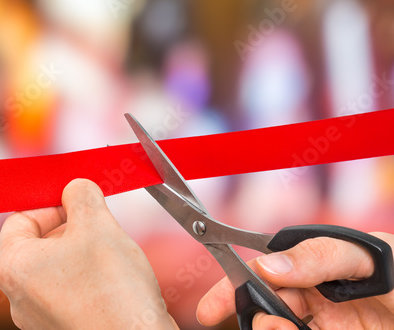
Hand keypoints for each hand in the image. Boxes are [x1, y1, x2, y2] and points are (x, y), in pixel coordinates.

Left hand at [0, 179, 177, 329]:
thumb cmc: (113, 292)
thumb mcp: (97, 225)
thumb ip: (81, 195)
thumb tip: (76, 188)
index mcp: (13, 267)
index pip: (20, 218)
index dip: (51, 203)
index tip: (77, 202)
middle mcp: (20, 295)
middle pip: (41, 241)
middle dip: (72, 226)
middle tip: (99, 224)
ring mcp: (41, 314)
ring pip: (59, 264)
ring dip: (84, 250)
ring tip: (110, 253)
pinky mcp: (64, 324)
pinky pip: (71, 287)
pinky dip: (90, 274)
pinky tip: (114, 277)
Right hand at [196, 232, 393, 328]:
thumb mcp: (369, 255)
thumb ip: (318, 255)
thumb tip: (267, 264)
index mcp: (312, 276)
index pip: (260, 281)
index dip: (230, 293)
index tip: (208, 311)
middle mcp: (314, 308)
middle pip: (265, 315)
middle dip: (256, 319)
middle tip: (264, 323)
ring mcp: (326, 329)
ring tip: (280, 325)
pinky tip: (295, 329)